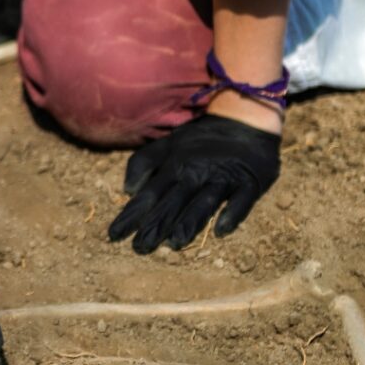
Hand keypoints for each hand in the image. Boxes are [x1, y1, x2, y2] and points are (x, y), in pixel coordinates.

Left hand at [108, 114, 279, 253]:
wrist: (245, 117)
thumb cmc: (201, 138)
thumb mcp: (168, 144)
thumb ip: (144, 163)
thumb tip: (127, 190)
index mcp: (175, 166)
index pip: (149, 194)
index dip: (132, 214)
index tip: (114, 235)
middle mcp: (196, 173)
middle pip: (173, 202)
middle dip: (156, 225)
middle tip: (140, 247)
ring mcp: (223, 178)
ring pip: (204, 202)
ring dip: (189, 222)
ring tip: (175, 243)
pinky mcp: (249, 182)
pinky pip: (241, 200)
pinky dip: (232, 213)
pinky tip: (221, 230)